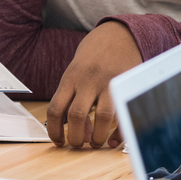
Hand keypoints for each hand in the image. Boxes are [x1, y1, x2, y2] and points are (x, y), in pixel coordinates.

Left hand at [46, 21, 141, 148]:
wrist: (119, 34)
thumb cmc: (94, 58)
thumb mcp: (77, 72)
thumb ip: (74, 98)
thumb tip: (79, 131)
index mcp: (71, 78)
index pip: (56, 109)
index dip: (54, 131)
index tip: (58, 142)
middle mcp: (88, 80)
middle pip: (76, 115)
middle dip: (75, 138)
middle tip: (78, 145)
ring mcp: (109, 83)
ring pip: (102, 117)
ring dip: (97, 137)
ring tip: (95, 142)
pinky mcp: (126, 86)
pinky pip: (124, 114)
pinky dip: (119, 133)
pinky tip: (113, 140)